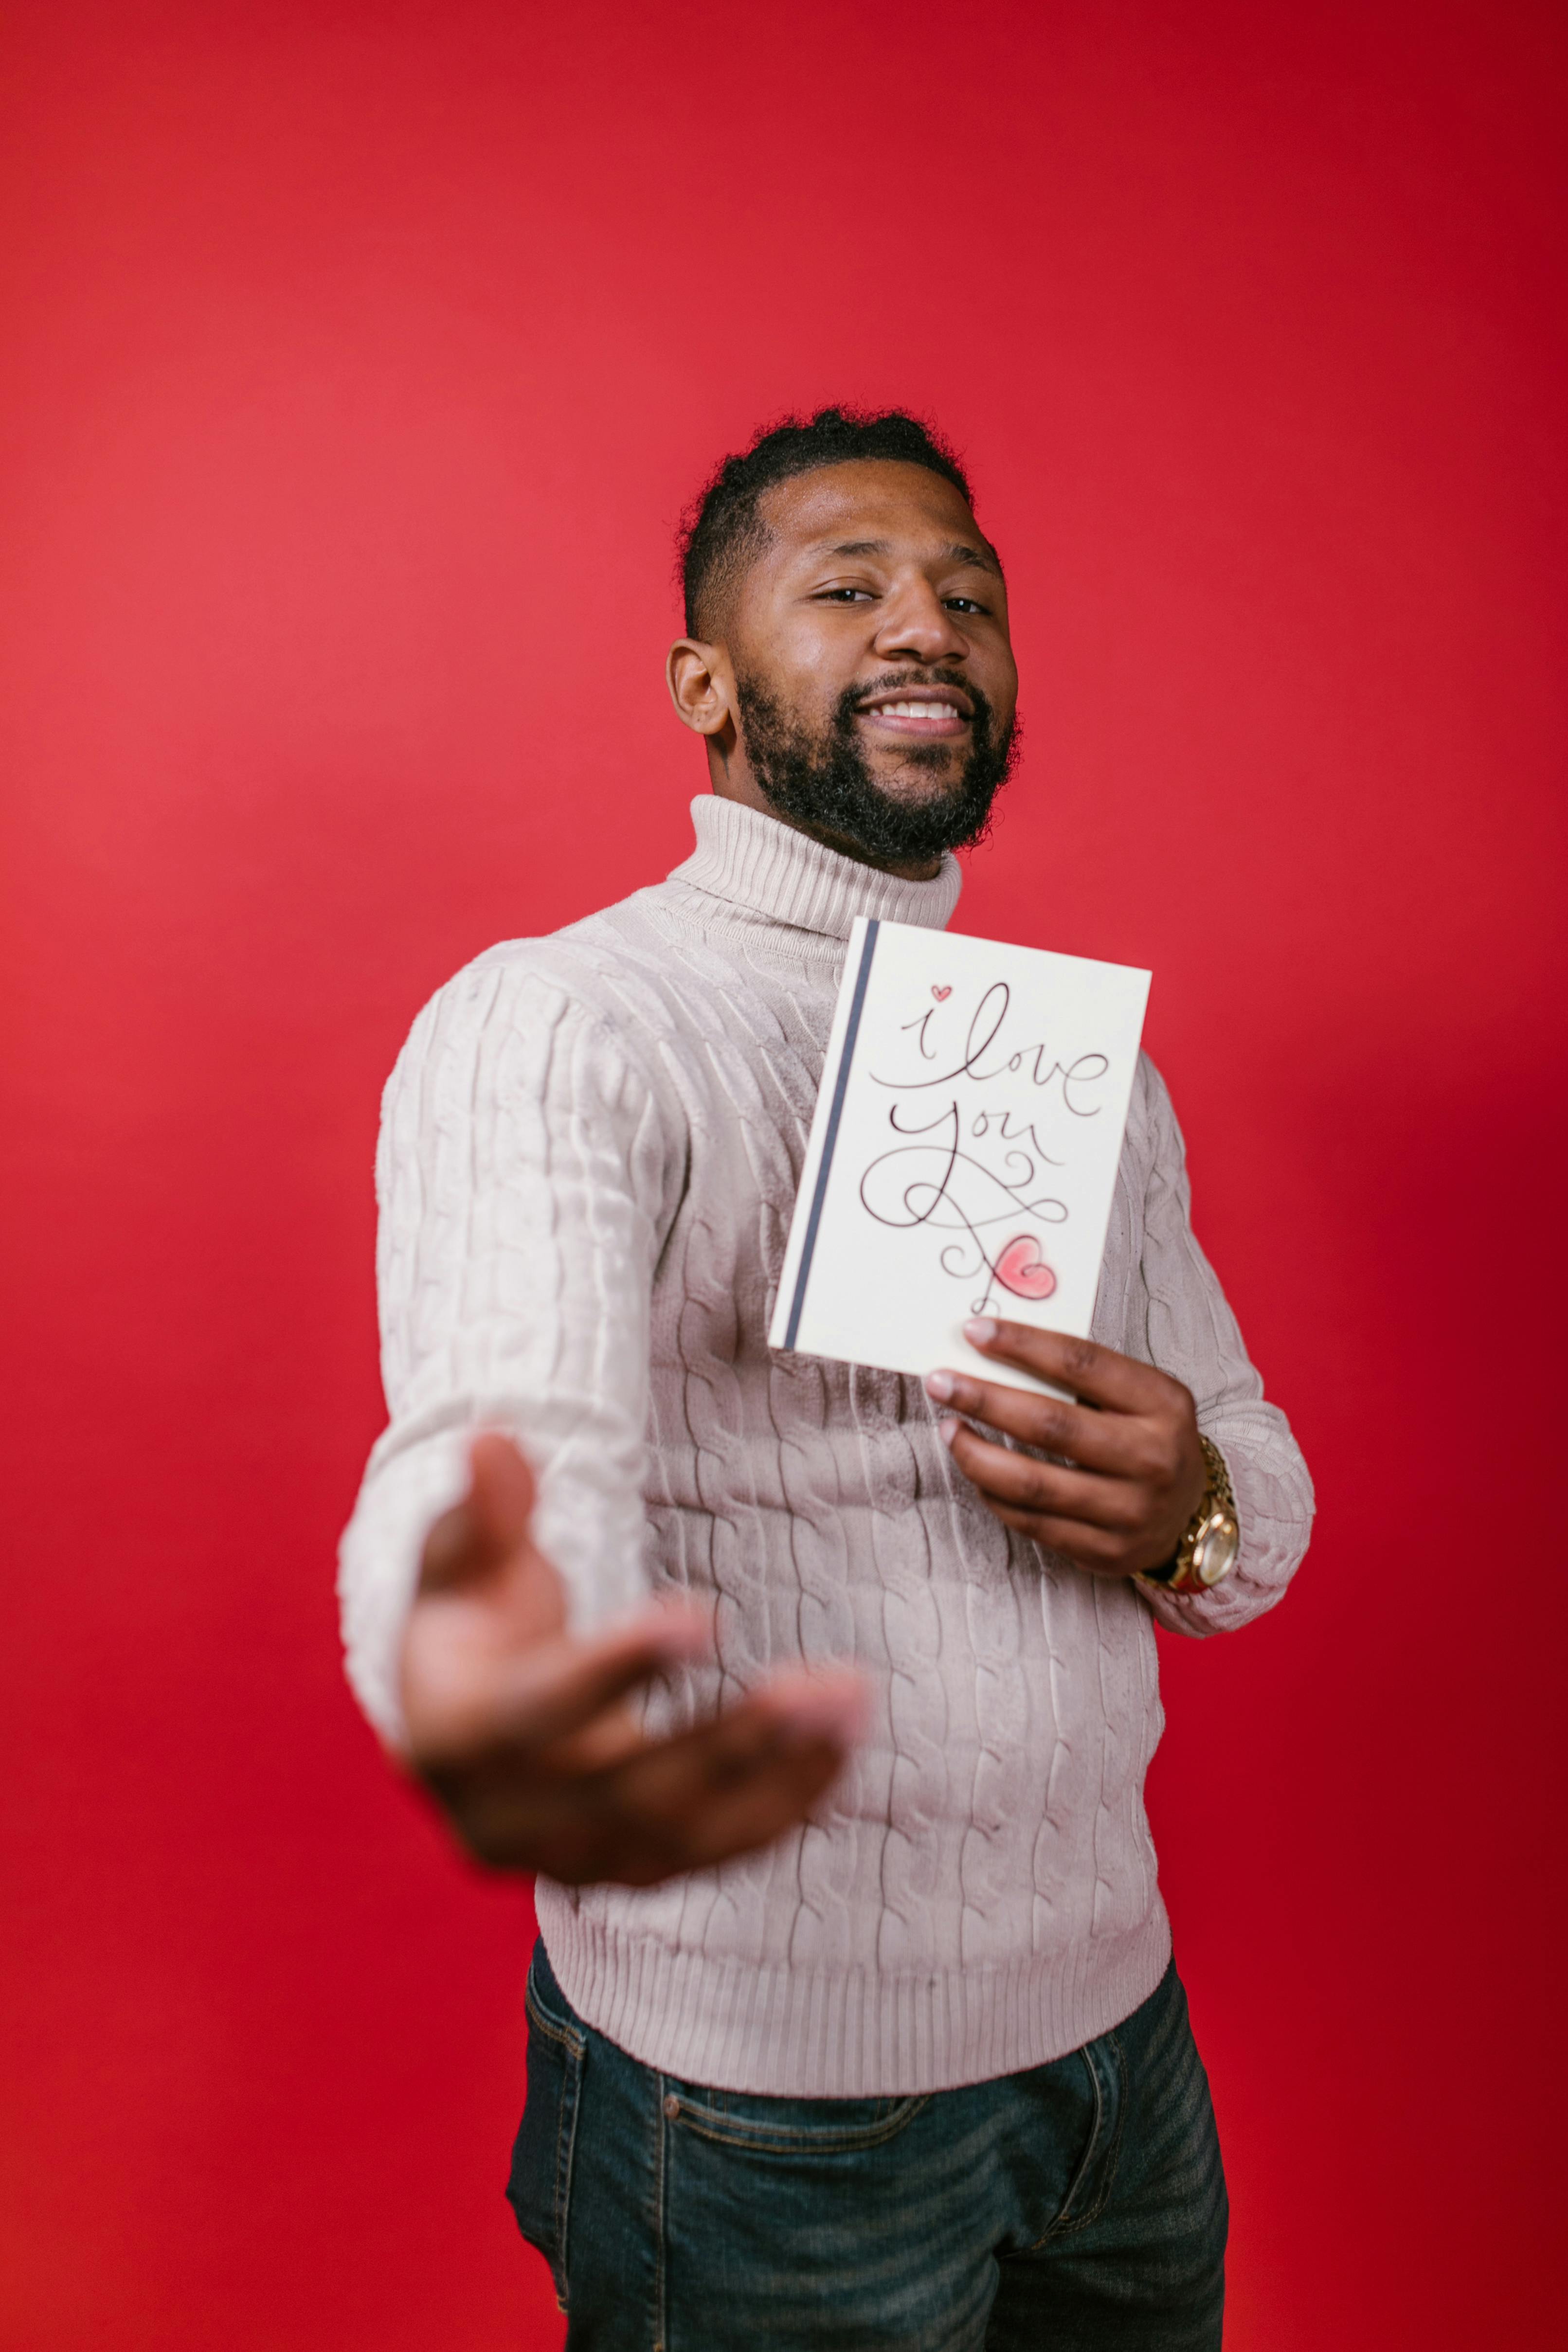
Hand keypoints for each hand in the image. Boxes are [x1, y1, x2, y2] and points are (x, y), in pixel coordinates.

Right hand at [399, 1432, 865, 1884]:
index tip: (701, 1615)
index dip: (619, 1668)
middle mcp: (509, 1823)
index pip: (539, 1713)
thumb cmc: (472, 1623)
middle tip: (821, 1681)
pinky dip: (786, 1802)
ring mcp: (576, 1860)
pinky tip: (842, 1742)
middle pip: (630, 1792)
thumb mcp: (462, 1563)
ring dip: (778, 1773)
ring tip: (849, 1701)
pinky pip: (719, 1852)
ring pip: (687, 1835)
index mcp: (454, 1740)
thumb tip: (494, 1439)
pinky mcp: (635, 1872)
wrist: (470, 1723)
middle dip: (732, 1739)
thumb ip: (484, 1513)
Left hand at [925, 1318, 1206, 1578]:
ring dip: (975, 1454)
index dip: (1023, 1345)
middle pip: (1050, 1426)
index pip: (1082, 1364)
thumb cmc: (1150, 1437)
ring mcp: (1129, 1512)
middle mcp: (1152, 1459)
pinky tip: (976, 1469)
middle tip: (941, 1382)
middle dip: (985, 1399)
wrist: (1192, 1513)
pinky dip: (993, 1494)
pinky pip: (1031, 1522)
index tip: (974, 1331)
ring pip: (1032, 1484)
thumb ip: (1085, 1376)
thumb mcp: (1141, 1395)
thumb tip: (997, 1349)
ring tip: (948, 1428)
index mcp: (1163, 1404)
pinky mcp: (1104, 1551)